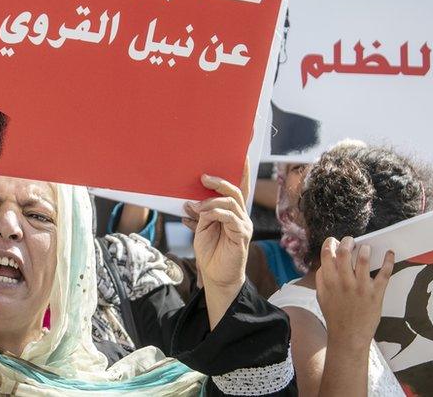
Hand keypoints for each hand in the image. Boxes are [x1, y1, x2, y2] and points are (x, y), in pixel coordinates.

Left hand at [183, 174, 252, 293]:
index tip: (240, 155)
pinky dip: (215, 213)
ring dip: (212, 201)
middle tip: (203, 177)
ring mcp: (243, 225)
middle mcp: (241, 216)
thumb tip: (189, 202)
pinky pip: (230, 217)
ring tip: (197, 206)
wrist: (216, 276)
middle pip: (235, 191)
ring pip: (232, 202)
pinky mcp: (242, 235)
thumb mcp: (201, 228)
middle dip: (219, 182)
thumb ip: (199, 214)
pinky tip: (204, 215)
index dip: (241, 171)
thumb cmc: (210, 252)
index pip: (239, 188)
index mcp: (232, 212)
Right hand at [316, 237, 393, 348]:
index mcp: (329, 281)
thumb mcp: (321, 296)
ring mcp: (361, 287)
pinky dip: (388, 260)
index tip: (334, 241)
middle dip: (348, 242)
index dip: (330, 243)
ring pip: (363, 259)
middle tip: (351, 242)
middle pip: (344, 252)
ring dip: (365, 249)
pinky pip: (384, 273)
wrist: (348, 336)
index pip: (327, 254)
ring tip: (366, 248)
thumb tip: (325, 262)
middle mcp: (344, 282)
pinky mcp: (376, 293)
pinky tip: (389, 253)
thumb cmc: (335, 316)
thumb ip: (321, 278)